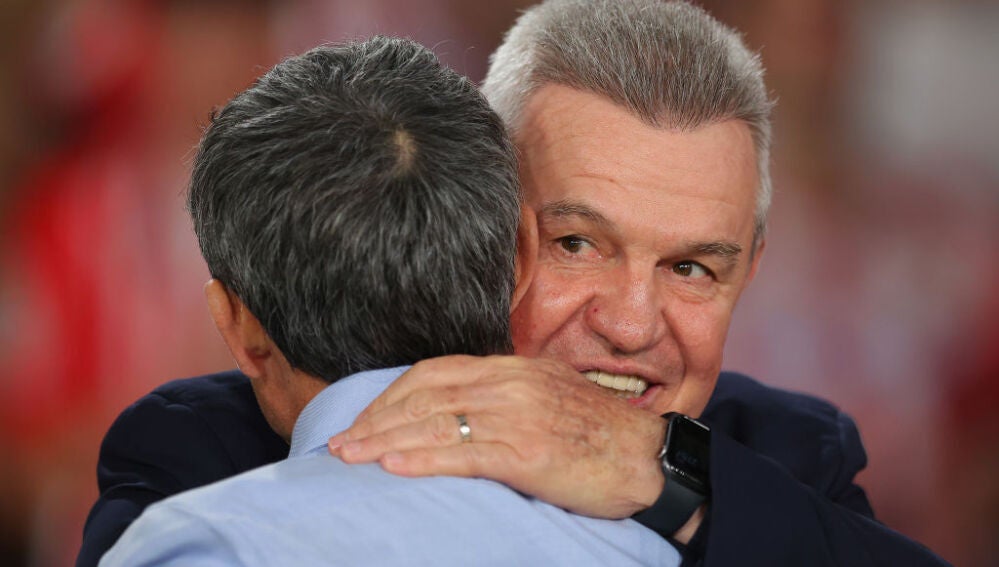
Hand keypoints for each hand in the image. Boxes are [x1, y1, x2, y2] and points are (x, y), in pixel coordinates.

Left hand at [328, 355, 667, 518]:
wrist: (648, 456)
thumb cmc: (598, 432)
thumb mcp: (547, 395)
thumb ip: (504, 395)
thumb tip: (460, 411)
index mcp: (511, 368)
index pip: (433, 373)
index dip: (390, 396)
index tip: (363, 420)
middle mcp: (509, 384)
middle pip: (424, 397)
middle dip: (375, 421)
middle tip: (339, 444)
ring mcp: (518, 416)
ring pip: (436, 424)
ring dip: (384, 442)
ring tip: (349, 459)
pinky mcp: (528, 453)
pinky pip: (464, 454)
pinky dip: (423, 460)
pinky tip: (393, 468)